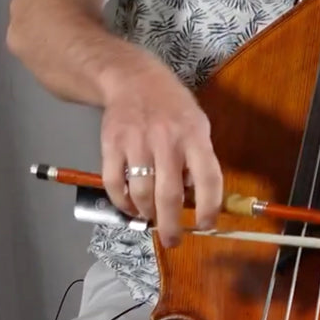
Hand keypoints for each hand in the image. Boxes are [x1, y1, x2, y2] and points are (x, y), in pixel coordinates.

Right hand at [99, 62, 222, 247]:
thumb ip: (198, 156)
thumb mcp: (197, 123)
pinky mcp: (111, 144)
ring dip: (146, 214)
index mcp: (195, 135)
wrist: (132, 78)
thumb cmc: (171, 105)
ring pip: (141, 194)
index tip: (205, 226)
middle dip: (171, 226)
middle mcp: (167, 140)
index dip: (209, 208)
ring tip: (151, 218)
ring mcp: (136, 143)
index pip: (208, 179)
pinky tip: (130, 207)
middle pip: (170, 195)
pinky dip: (122, 203)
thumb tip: (195, 196)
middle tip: (172, 240)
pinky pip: (115, 184)